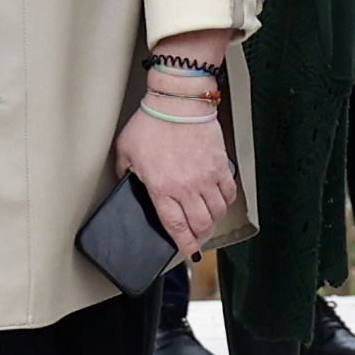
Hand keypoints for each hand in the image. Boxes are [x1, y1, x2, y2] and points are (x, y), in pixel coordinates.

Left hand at [116, 93, 239, 263]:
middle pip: (200, 224)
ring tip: (208, 219)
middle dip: (199, 235)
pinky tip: (220, 200)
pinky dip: (226, 201)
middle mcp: (187, 188)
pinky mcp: (220, 165)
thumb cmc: (152, 122)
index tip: (188, 252)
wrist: (178, 102)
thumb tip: (125, 182)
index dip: (184, 244)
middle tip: (196, 236)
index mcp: (162, 188)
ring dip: (213, 220)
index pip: (176, 227)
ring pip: (217, 211)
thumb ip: (125, 172)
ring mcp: (206, 177)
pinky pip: (229, 192)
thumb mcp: (126, 150)